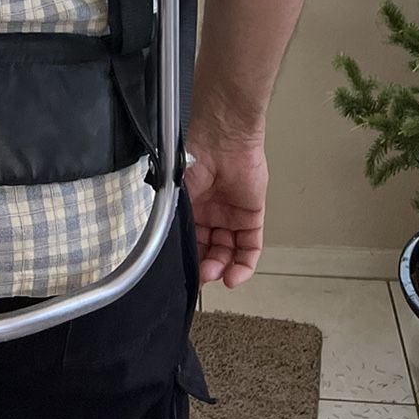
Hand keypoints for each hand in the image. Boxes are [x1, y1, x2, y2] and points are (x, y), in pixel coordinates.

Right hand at [184, 132, 267, 288]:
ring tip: (218, 275)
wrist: (222, 141)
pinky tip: (234, 276)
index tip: (185, 273)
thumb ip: (174, 219)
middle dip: (206, 266)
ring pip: (230, 252)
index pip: (192, 241)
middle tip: (202, 275)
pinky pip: (250, 247)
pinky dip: (244, 265)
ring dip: (224, 268)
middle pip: (210, 250)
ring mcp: (232, 216)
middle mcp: (212, 214)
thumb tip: (166, 249)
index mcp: (192, 207)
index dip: (190, 258)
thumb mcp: (177, 193)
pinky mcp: (252, 217)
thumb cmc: (195, 158)